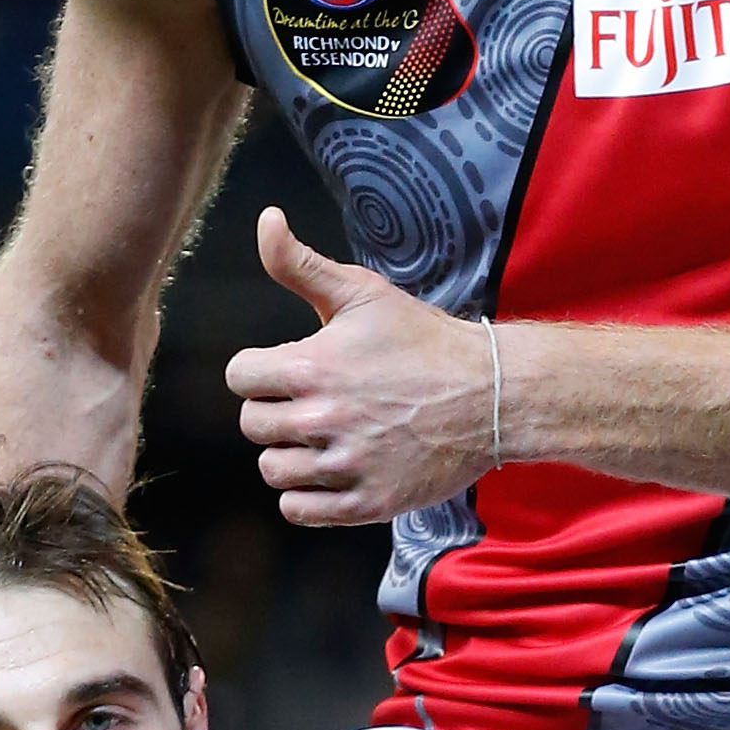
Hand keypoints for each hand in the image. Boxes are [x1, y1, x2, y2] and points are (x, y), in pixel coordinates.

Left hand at [227, 206, 496, 525]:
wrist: (491, 393)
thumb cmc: (424, 339)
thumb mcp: (363, 291)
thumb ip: (300, 263)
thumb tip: (266, 219)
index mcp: (311, 366)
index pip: (239, 377)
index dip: (259, 371)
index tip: (286, 370)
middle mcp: (321, 418)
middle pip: (253, 424)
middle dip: (275, 410)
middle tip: (312, 402)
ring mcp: (345, 464)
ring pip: (272, 470)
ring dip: (289, 455)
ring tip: (322, 437)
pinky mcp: (366, 501)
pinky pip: (299, 510)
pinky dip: (305, 496)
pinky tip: (329, 471)